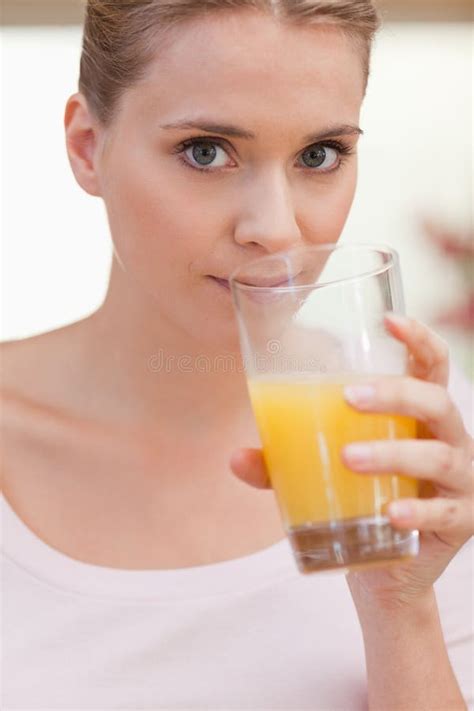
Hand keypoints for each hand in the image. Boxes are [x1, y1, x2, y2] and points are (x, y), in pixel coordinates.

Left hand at [230, 314, 473, 609]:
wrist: (385, 573)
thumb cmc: (358, 503)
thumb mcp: (320, 474)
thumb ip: (282, 462)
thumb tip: (235, 458)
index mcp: (419, 417)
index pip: (431, 365)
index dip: (418, 338)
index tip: (388, 318)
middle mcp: (447, 440)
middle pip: (435, 401)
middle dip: (394, 394)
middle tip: (347, 397)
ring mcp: (461, 481)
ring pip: (438, 454)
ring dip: (393, 451)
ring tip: (349, 457)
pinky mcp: (461, 522)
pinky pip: (444, 512)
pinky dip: (417, 510)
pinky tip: (391, 514)